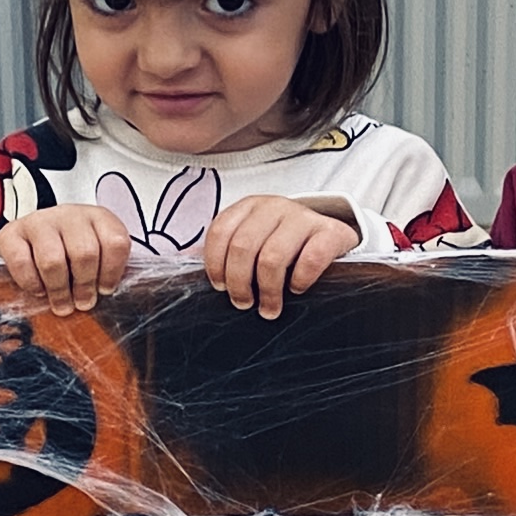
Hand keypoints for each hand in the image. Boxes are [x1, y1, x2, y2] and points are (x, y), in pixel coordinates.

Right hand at [0, 204, 129, 313]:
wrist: (29, 242)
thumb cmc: (69, 256)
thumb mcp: (95, 258)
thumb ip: (105, 272)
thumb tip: (108, 298)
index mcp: (98, 218)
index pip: (115, 242)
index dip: (111, 272)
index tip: (105, 290)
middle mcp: (69, 215)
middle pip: (84, 253)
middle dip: (84, 285)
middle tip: (82, 303)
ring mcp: (39, 221)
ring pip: (53, 260)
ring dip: (58, 289)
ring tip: (61, 304)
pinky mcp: (11, 233)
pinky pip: (22, 262)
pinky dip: (31, 283)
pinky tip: (38, 290)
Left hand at [202, 192, 359, 319]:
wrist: (330, 235)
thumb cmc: (284, 244)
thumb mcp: (253, 240)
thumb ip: (225, 250)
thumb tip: (184, 263)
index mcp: (249, 207)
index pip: (220, 231)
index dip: (215, 264)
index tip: (220, 287)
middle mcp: (274, 206)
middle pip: (243, 246)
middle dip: (240, 282)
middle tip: (244, 304)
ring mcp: (303, 217)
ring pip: (273, 256)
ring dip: (268, 290)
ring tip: (269, 308)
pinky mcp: (331, 232)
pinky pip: (311, 258)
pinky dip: (301, 280)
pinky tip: (297, 289)